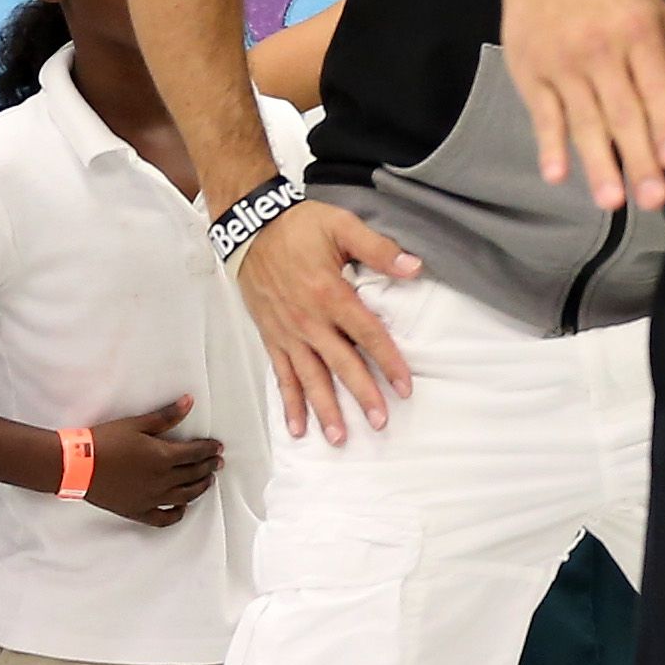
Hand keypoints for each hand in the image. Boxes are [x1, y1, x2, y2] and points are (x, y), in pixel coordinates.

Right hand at [83, 396, 224, 528]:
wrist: (77, 465)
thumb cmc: (105, 441)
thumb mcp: (136, 424)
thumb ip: (166, 416)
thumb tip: (189, 402)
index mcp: (164, 457)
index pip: (196, 453)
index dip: (209, 449)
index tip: (218, 447)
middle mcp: (163, 480)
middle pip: (194, 474)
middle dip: (209, 467)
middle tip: (217, 463)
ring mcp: (152, 499)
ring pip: (185, 496)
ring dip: (200, 488)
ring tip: (207, 481)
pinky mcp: (138, 511)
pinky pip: (164, 518)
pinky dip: (177, 514)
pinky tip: (182, 508)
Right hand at [239, 200, 418, 446]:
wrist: (250, 226)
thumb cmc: (299, 227)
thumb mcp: (342, 226)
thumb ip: (379, 249)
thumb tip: (414, 266)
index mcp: (331, 295)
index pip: (368, 336)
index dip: (389, 362)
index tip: (405, 387)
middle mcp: (309, 321)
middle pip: (341, 365)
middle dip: (362, 396)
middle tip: (380, 422)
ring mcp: (288, 333)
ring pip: (310, 378)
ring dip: (325, 409)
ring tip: (339, 438)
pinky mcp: (271, 337)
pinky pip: (281, 376)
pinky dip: (289, 403)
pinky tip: (297, 427)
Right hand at [500, 0, 664, 215]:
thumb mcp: (654, 10)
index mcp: (638, 34)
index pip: (656, 88)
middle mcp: (602, 50)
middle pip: (623, 113)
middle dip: (639, 159)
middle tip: (652, 199)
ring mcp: (563, 64)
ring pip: (584, 121)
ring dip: (598, 163)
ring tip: (612, 201)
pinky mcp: (532, 73)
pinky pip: (543, 115)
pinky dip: (549, 145)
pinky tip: (556, 175)